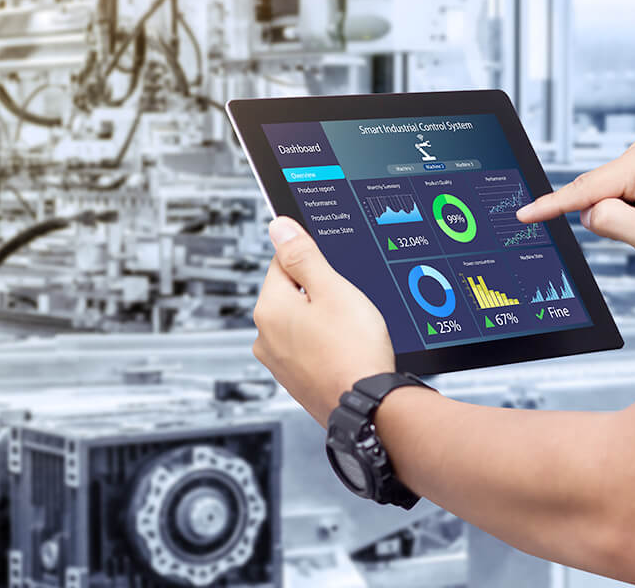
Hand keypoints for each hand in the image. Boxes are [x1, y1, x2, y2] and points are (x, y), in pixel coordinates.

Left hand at [252, 216, 395, 424]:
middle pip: (292, 294)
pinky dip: (326, 345)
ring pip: (302, 323)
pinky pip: (309, 349)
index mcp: (268, 309)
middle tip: (348, 306)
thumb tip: (279, 227)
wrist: (369, 407)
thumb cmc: (354, 350)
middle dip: (319, 294)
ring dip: (324, 321)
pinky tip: (347, 351)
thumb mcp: (332, 289)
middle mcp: (265, 337)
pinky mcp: (295, 381)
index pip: (283, 262)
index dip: (314, 263)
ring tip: (350, 332)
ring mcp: (278, 362)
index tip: (335, 275)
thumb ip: (303, 255)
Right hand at [517, 132, 634, 279]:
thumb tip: (586, 212)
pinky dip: (624, 208)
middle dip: (607, 216)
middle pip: (595, 190)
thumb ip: (606, 221)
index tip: (524, 215)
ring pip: (603, 192)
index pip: (585, 189)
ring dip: (618, 214)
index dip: (552, 205)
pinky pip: (615, 190)